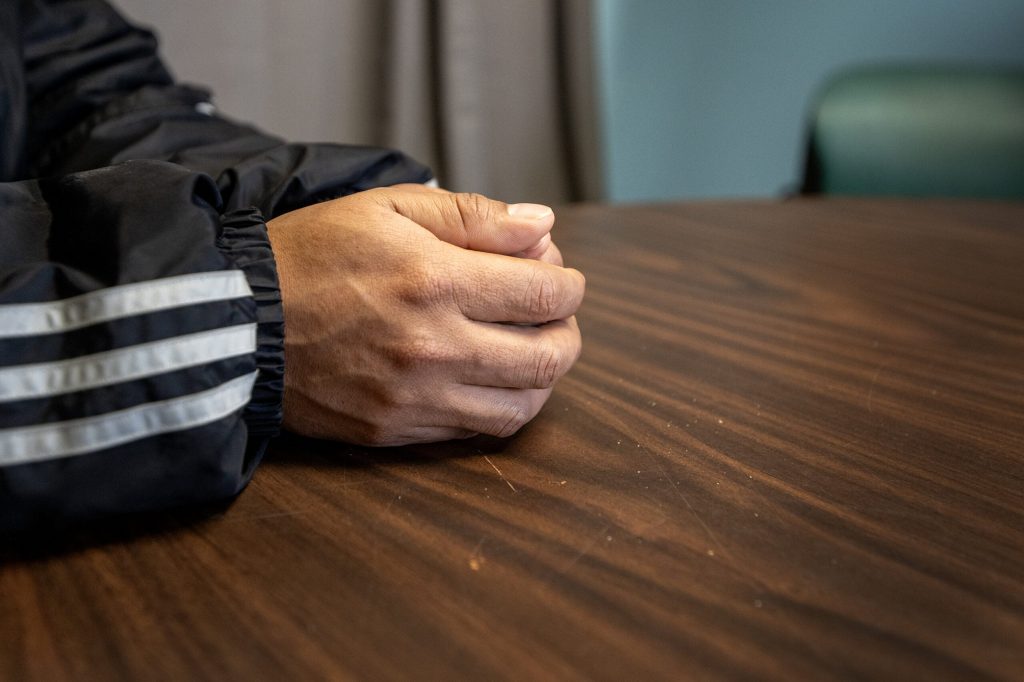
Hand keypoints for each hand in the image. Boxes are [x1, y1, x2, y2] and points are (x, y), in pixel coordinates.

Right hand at [265, 186, 584, 444]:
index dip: (568, 284)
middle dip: (568, 334)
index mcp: (436, 280)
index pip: (548, 294)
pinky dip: (499, 406)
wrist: (238, 321)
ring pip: (523, 407)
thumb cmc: (311, 253)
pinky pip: (475, 431)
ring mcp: (416, 398)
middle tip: (554, 317)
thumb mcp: (387, 207)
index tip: (558, 276)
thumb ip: (473, 216)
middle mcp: (434, 347)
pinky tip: (488, 379)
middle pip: (550, 358)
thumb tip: (542, 228)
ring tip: (527, 350)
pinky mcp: (395, 431)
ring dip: (542, 378)